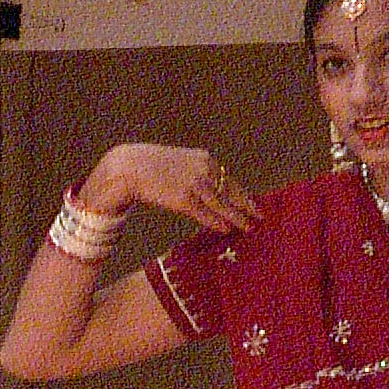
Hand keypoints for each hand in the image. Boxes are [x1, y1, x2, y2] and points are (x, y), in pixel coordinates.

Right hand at [85, 141, 259, 232]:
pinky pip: (206, 213)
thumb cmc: (150, 166)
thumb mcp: (179, 162)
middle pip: (231, 192)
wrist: (128, 167)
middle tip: (260, 218)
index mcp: (204, 159)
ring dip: (237, 218)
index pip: (229, 180)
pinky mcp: (183, 199)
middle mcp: (203, 170)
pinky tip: (226, 229)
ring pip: (222, 205)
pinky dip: (217, 222)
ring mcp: (194, 184)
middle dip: (246, 206)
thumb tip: (209, 190)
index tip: (253, 204)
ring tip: (248, 228)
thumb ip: (197, 173)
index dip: (243, 194)